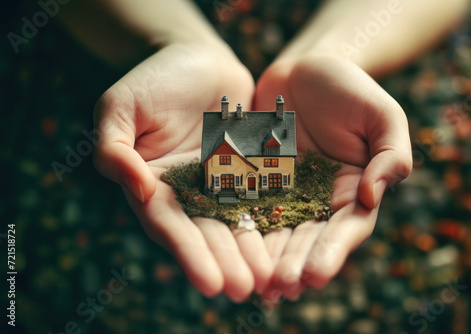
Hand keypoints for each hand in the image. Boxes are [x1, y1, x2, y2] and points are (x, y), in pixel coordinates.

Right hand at [94, 43, 273, 300]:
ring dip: (255, 252)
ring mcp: (221, 184)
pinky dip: (277, 219)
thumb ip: (114, 148)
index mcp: (154, 186)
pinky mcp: (250, 171)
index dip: (189, 255)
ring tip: (274, 279)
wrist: (199, 58)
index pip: (169, 226)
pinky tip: (294, 241)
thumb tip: (137, 190)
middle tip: (249, 290)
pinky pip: (265, 196)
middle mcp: (189, 194)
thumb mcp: (121, 106)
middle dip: (227, 263)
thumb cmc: (154, 78)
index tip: (211, 284)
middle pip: (208, 233)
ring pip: (239, 222)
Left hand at [254, 55, 411, 298]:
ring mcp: (286, 191)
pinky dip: (240, 226)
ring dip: (266, 258)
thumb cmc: (351, 89)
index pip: (345, 229)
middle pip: (307, 238)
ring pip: (275, 230)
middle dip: (294, 263)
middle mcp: (319, 199)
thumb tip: (371, 198)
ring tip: (255, 281)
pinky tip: (229, 247)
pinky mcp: (257, 178)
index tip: (315, 274)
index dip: (331, 253)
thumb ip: (391, 156)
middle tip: (280, 287)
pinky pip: (247, 203)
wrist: (307, 70)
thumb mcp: (383, 116)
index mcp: (353, 191)